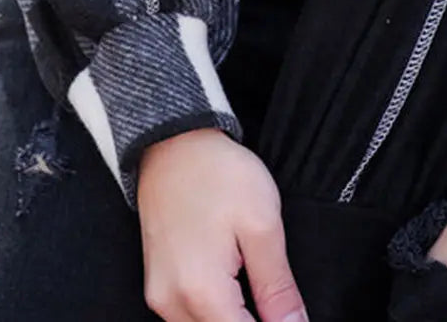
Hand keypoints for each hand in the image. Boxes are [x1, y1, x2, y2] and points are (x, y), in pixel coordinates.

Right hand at [137, 126, 307, 321]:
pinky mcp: (156, 286)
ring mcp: (160, 297)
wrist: (173, 143)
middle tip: (275, 299)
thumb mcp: (262, 225)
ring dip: (233, 320)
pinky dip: (214, 314)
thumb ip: (277, 288)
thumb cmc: (218, 174)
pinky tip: (234, 289)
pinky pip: (187, 319)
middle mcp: (172, 305)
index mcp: (202, 294)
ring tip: (256, 292)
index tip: (289, 314)